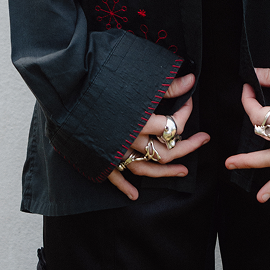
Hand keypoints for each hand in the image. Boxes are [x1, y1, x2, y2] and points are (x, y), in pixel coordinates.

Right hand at [107, 74, 209, 201]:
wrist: (65, 82)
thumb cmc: (101, 73)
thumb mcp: (137, 74)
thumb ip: (165, 83)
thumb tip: (191, 79)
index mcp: (140, 119)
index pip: (173, 124)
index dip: (185, 111)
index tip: (188, 97)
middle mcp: (129, 138)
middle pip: (165, 153)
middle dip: (188, 147)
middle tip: (204, 139)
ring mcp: (114, 149)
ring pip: (145, 169)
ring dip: (165, 172)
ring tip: (182, 171)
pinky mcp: (99, 155)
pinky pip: (114, 176)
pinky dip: (124, 187)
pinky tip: (134, 195)